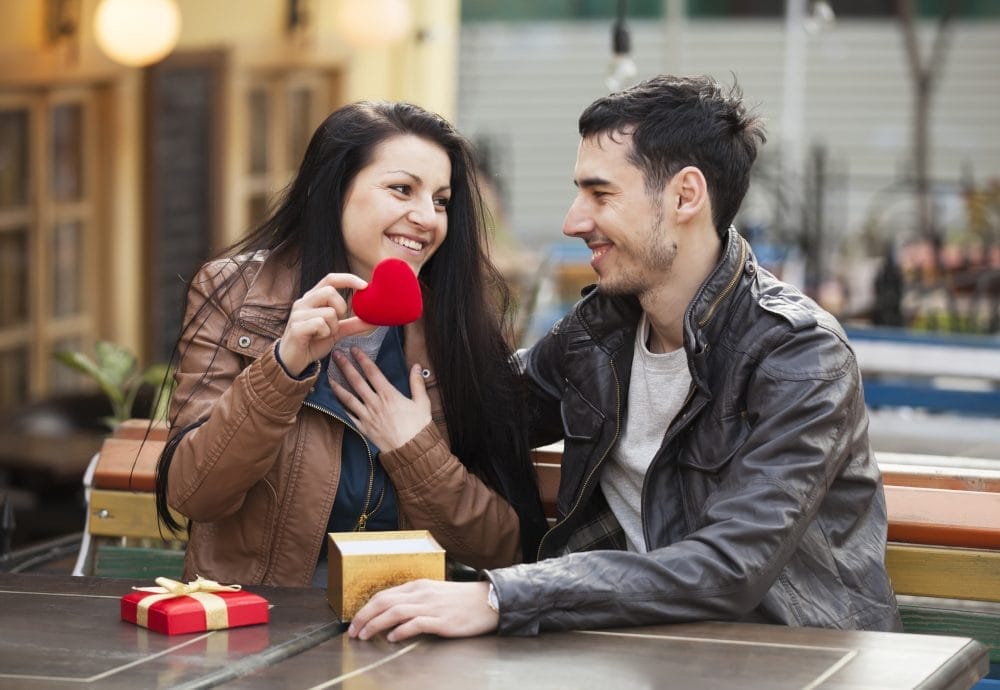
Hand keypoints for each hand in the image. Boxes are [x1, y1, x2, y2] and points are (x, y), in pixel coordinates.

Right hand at [278, 273, 370, 375]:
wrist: (294, 361)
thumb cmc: (313, 342)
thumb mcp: (337, 331)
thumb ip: (353, 323)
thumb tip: (374, 319)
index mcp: (313, 298)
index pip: (330, 279)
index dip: (348, 279)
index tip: (365, 285)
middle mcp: (304, 302)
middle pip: (330, 291)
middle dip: (341, 308)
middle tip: (338, 321)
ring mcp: (298, 314)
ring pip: (328, 312)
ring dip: (333, 327)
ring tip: (324, 334)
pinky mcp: (296, 327)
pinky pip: (320, 325)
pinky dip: (325, 334)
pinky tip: (316, 339)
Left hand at [329, 348, 430, 451]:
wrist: (411, 450)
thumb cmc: (418, 427)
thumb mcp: (422, 402)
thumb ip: (417, 383)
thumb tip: (417, 366)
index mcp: (389, 395)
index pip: (372, 372)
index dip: (362, 359)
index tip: (354, 349)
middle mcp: (375, 403)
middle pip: (356, 381)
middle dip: (345, 366)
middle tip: (336, 355)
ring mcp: (367, 416)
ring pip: (348, 398)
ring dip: (337, 385)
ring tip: (329, 376)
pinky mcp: (364, 427)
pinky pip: (349, 415)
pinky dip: (341, 406)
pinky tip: (336, 400)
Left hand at [347, 580, 497, 641]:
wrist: (489, 601)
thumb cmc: (462, 600)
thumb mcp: (435, 593)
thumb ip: (415, 600)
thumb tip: (393, 612)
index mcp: (418, 586)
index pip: (384, 594)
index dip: (366, 608)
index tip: (355, 621)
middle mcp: (422, 594)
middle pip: (384, 602)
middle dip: (364, 617)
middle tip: (353, 631)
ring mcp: (431, 606)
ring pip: (395, 611)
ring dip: (375, 624)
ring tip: (365, 635)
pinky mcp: (442, 620)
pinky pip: (416, 623)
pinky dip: (400, 630)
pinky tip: (392, 638)